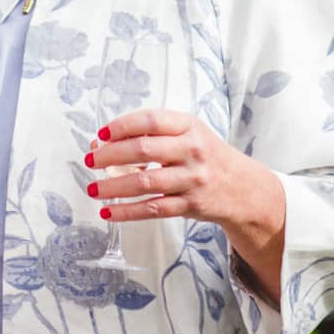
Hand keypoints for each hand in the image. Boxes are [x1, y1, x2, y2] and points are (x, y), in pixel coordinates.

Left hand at [85, 108, 272, 227]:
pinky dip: (127, 212)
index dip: (122, 126)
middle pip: (144, 150)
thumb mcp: (187, 133)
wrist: (243, 188)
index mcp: (189, 126)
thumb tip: (103, 142)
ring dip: (113, 187)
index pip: (152, 120)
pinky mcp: (190, 205)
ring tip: (93, 188)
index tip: (101, 134)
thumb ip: (151, 134)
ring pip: (145, 183)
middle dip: (110, 156)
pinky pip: (153, 209)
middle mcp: (192, 150)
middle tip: (90, 160)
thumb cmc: (205, 155)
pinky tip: (109, 212)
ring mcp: (192, 179)